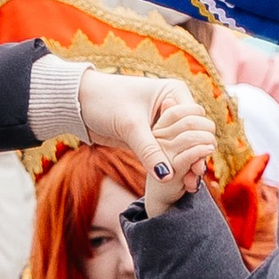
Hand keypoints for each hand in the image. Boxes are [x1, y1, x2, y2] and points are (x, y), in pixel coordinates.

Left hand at [72, 65, 207, 179]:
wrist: (79, 103)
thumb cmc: (105, 101)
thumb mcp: (130, 126)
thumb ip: (149, 150)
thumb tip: (166, 176)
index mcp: (174, 93)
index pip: (196, 120)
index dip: (198, 142)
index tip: (197, 164)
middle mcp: (172, 106)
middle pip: (193, 135)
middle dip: (195, 156)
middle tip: (194, 179)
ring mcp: (162, 123)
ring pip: (181, 147)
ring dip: (185, 164)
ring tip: (189, 186)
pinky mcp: (151, 137)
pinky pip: (166, 154)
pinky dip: (171, 166)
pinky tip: (178, 183)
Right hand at [141, 103, 219, 215]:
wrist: (161, 194)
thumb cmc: (173, 166)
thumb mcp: (179, 144)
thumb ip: (185, 128)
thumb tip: (194, 110)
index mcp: (158, 130)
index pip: (178, 111)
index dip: (196, 112)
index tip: (204, 123)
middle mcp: (158, 139)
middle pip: (188, 122)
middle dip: (206, 127)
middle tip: (211, 138)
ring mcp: (163, 153)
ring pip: (191, 137)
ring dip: (208, 140)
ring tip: (211, 147)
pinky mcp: (171, 168)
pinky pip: (190, 154)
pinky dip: (203, 151)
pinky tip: (209, 151)